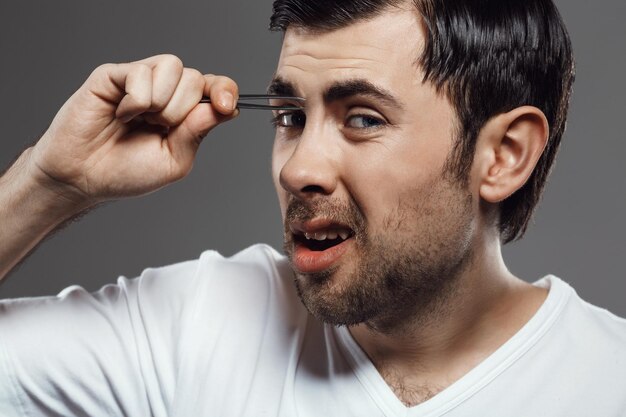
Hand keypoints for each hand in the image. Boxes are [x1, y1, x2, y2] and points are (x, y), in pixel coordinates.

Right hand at [29, 54, 238, 205]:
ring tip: (141, 121)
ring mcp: (139, 80)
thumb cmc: (126, 171)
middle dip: (182, 110)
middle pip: (196, 78)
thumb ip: (198, 132)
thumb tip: (226, 108)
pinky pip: (142, 73)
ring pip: (173, 66)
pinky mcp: (113, 75)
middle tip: (158, 129)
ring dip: (162, 103)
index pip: (215, 86)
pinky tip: (121, 114)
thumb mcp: (174, 160)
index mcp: (184, 110)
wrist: (84, 178)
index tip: (225, 105)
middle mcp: (165, 90)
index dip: (225, 90)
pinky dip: (137, 101)